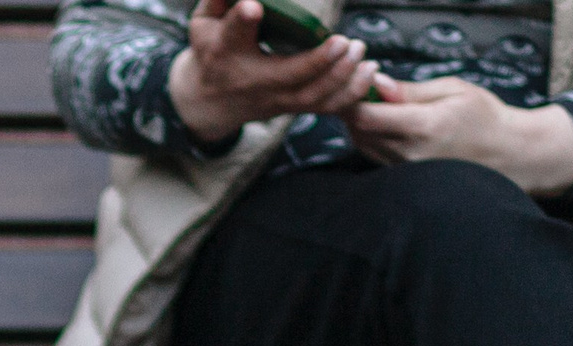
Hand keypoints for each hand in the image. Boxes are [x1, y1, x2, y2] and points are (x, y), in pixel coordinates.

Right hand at [167, 0, 378, 146]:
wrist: (207, 103)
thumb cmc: (210, 52)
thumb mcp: (202, 23)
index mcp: (225, 50)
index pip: (233, 33)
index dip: (243, 19)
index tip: (253, 6)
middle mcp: (251, 78)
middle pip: (287, 75)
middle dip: (317, 61)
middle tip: (343, 41)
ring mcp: (273, 98)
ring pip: (311, 96)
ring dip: (341, 76)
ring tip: (360, 51)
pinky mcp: (290, 108)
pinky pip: (325, 107)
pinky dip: (350, 93)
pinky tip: (369, 72)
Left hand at [347, 75, 572, 196]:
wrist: (506, 155)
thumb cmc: (484, 117)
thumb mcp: (453, 90)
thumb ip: (410, 90)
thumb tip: (376, 83)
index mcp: (423, 128)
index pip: (366, 117)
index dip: (354, 97)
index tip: (362, 81)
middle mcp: (410, 154)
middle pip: (358, 132)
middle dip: (354, 108)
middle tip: (367, 90)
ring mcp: (406, 171)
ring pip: (364, 145)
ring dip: (362, 124)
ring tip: (380, 105)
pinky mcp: (405, 179)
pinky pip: (375, 156)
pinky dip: (372, 137)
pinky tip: (386, 124)